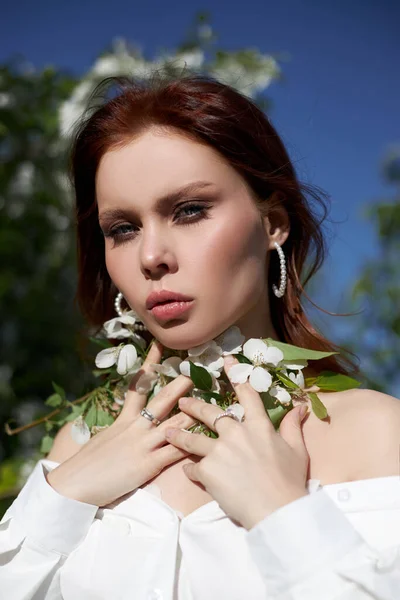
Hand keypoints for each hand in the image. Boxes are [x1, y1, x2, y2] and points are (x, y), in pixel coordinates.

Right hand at [47, 340, 197, 507]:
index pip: (138, 384)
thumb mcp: (104, 436)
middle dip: (180, 385)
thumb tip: (127, 421)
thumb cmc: (87, 462)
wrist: (75, 483)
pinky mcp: (148, 464)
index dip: (150, 363)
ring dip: (192, 412)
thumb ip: (120, 426)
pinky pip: (174, 453)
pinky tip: (204, 442)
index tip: (160, 345)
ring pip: (174, 423)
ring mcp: (143, 444)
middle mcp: (135, 427)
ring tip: (209, 402)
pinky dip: (190, 446)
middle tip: (195, 371)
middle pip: (162, 399)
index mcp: (123, 418)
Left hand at [164, 354, 309, 529]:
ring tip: (168, 432)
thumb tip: (300, 407)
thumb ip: (292, 426)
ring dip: (178, 435)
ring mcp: (219, 451)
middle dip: (194, 406)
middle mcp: (235, 433)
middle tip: (183, 402)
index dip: (235, 374)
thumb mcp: (296, 451)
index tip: (226, 360)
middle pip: (210, 413)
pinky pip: (193, 468)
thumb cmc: (289, 482)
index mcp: (258, 426)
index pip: (246, 394)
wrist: (277, 512)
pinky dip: (191, 470)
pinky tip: (189, 472)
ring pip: (192, 439)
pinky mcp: (207, 471)